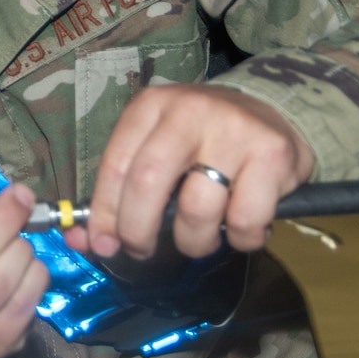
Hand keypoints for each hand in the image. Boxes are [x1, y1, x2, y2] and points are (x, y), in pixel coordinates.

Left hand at [73, 85, 314, 261]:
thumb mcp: (157, 148)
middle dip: (138, 232)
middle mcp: (189, 111)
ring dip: (193, 241)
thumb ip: (121, 191)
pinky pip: (245, 220)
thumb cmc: (204, 140)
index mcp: (151, 107)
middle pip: (147, 184)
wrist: (274, 111)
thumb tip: (83, 241)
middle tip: (142, 250)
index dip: (104, 213)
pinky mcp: (273, 154)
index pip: (116, 165)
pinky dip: (241, 239)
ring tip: (200, 237)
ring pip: (197, 209)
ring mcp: (234, 130)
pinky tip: (241, 227)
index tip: (102, 244)